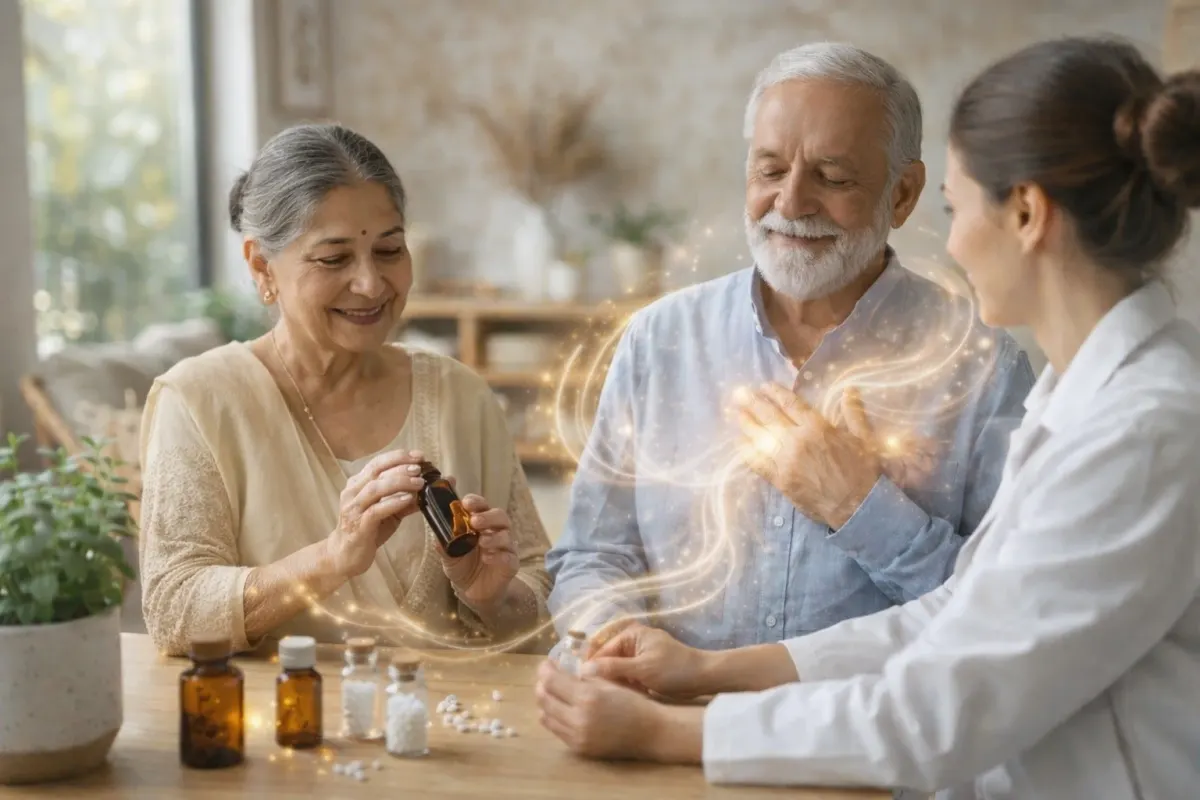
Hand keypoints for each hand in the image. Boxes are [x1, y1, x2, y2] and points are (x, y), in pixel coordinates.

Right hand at [328, 450, 426, 578]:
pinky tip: (408, 499)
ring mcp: (354, 509)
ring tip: (419, 482)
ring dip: (399, 482)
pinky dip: (393, 503)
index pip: (377, 463)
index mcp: (358, 484)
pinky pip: (376, 510)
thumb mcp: (389, 513)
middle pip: (376, 471)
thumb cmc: (367, 531)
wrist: (344, 556)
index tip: (419, 456)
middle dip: (400, 466)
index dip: (398, 457)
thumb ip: (404, 500)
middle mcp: (353, 493)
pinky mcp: (359, 526)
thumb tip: (429, 490)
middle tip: (420, 467)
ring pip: (375, 488)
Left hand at [439, 493, 518, 607]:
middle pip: (500, 516)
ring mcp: (505, 548)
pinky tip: (487, 558)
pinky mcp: (511, 564)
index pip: (482, 506)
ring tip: (481, 542)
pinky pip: (509, 557)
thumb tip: (435, 533)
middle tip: (475, 521)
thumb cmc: (463, 566)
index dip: (476, 502)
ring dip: (494, 536)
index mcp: (481, 524)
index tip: (466, 503)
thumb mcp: (449, 555)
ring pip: (506, 535)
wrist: (472, 592)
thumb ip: (443, 544)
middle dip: (488, 516)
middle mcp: (496, 532)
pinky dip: (499, 556)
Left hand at [536, 660, 695, 761]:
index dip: (545, 669)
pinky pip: (556, 730)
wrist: (650, 731)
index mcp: (587, 696)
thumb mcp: (608, 682)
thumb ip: (583, 677)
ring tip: (553, 693)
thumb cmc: (632, 702)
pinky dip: (554, 718)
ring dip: (546, 702)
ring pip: (546, 716)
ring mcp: (577, 736)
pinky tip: (562, 710)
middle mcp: (578, 718)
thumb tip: (561, 668)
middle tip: (548, 677)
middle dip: (542, 684)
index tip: (547, 663)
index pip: (551, 680)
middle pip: (544, 698)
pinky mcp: (579, 748)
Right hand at [584, 623, 710, 698]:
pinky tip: (629, 698)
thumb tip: (584, 669)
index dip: (592, 668)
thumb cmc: (674, 669)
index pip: (601, 651)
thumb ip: (613, 668)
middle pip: (607, 660)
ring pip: (617, 672)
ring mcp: (639, 656)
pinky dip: (627, 687)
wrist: (703, 677)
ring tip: (616, 698)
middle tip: (601, 696)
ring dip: (617, 685)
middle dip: (605, 678)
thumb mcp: (642, 669)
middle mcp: (632, 642)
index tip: (583, 687)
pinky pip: (628, 677)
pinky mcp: (645, 669)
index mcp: (630, 635)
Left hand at [735, 383, 879, 528]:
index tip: (764, 386)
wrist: (857, 506)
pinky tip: (739, 443)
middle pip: (770, 417)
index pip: (790, 404)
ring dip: (747, 423)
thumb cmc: (862, 471)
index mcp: (817, 427)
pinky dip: (747, 451)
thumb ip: (853, 413)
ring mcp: (786, 460)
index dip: (775, 393)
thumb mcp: (863, 438)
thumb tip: (849, 390)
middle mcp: (797, 440)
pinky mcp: (780, 479)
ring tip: (736, 413)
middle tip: (739, 394)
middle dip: (753, 403)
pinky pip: (758, 462)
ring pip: (760, 437)